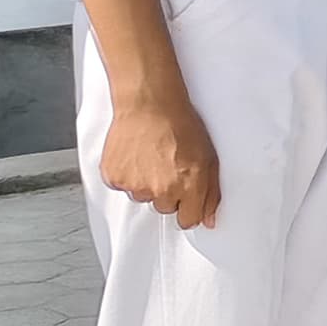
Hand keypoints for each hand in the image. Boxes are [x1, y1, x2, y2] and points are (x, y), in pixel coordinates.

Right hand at [99, 94, 221, 227]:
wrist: (149, 104)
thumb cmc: (180, 125)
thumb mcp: (208, 158)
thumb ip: (211, 193)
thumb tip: (208, 220)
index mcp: (189, 187)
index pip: (188, 221)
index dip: (188, 209)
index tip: (185, 200)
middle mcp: (162, 190)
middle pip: (165, 208)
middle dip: (167, 193)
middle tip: (166, 167)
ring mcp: (136, 185)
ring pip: (142, 197)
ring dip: (145, 184)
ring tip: (150, 158)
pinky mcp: (115, 177)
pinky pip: (121, 186)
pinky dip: (126, 175)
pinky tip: (134, 156)